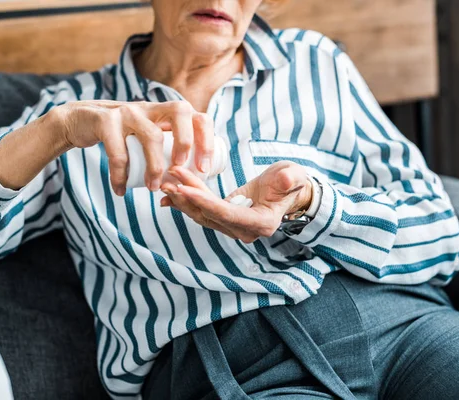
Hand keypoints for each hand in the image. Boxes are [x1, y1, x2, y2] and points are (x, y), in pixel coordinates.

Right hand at [49, 100, 213, 194]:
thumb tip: (189, 180)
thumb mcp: (146, 135)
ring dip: (155, 166)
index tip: (204, 169)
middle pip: (180, 112)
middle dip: (187, 142)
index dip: (206, 141)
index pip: (197, 117)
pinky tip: (120, 189)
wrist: (78, 122)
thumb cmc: (120, 136)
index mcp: (165, 113)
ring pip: (151, 135)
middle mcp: (150, 107)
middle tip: (181, 170)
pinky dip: (120, 174)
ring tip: (153, 188)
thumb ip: (164, 148)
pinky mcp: (105, 120)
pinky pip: (118, 150)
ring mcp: (128, 111)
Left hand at [160, 161, 312, 242]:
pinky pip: (202, 212)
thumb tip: (286, 180)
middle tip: (168, 181)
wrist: (287, 190)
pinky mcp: (224, 220)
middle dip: (187, 198)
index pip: (227, 214)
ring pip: (202, 215)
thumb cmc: (291, 181)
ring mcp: (233, 228)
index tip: (184, 189)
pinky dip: (185, 203)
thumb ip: (289, 179)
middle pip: (210, 215)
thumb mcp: (293, 175)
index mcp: (261, 222)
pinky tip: (168, 195)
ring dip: (182, 200)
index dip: (204, 202)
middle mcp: (244, 231)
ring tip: (164, 183)